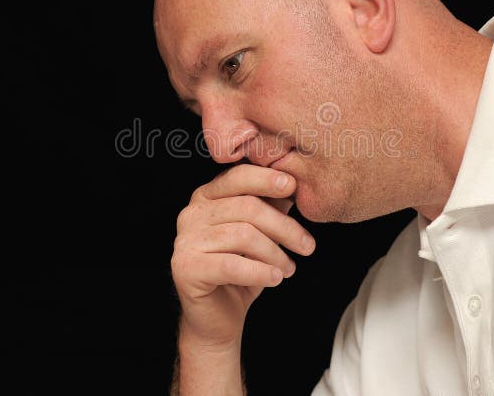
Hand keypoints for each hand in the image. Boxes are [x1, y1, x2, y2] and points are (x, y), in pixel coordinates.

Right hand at [171, 163, 315, 348]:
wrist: (218, 317)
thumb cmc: (241, 271)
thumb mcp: (261, 234)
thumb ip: (271, 206)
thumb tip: (293, 184)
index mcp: (207, 197)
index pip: (238, 177)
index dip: (266, 179)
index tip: (292, 187)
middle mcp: (191, 213)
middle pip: (247, 207)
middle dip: (284, 227)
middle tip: (308, 246)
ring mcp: (185, 240)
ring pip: (243, 235)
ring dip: (275, 253)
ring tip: (289, 268)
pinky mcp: (185, 267)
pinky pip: (231, 265)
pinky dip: (260, 272)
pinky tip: (276, 278)